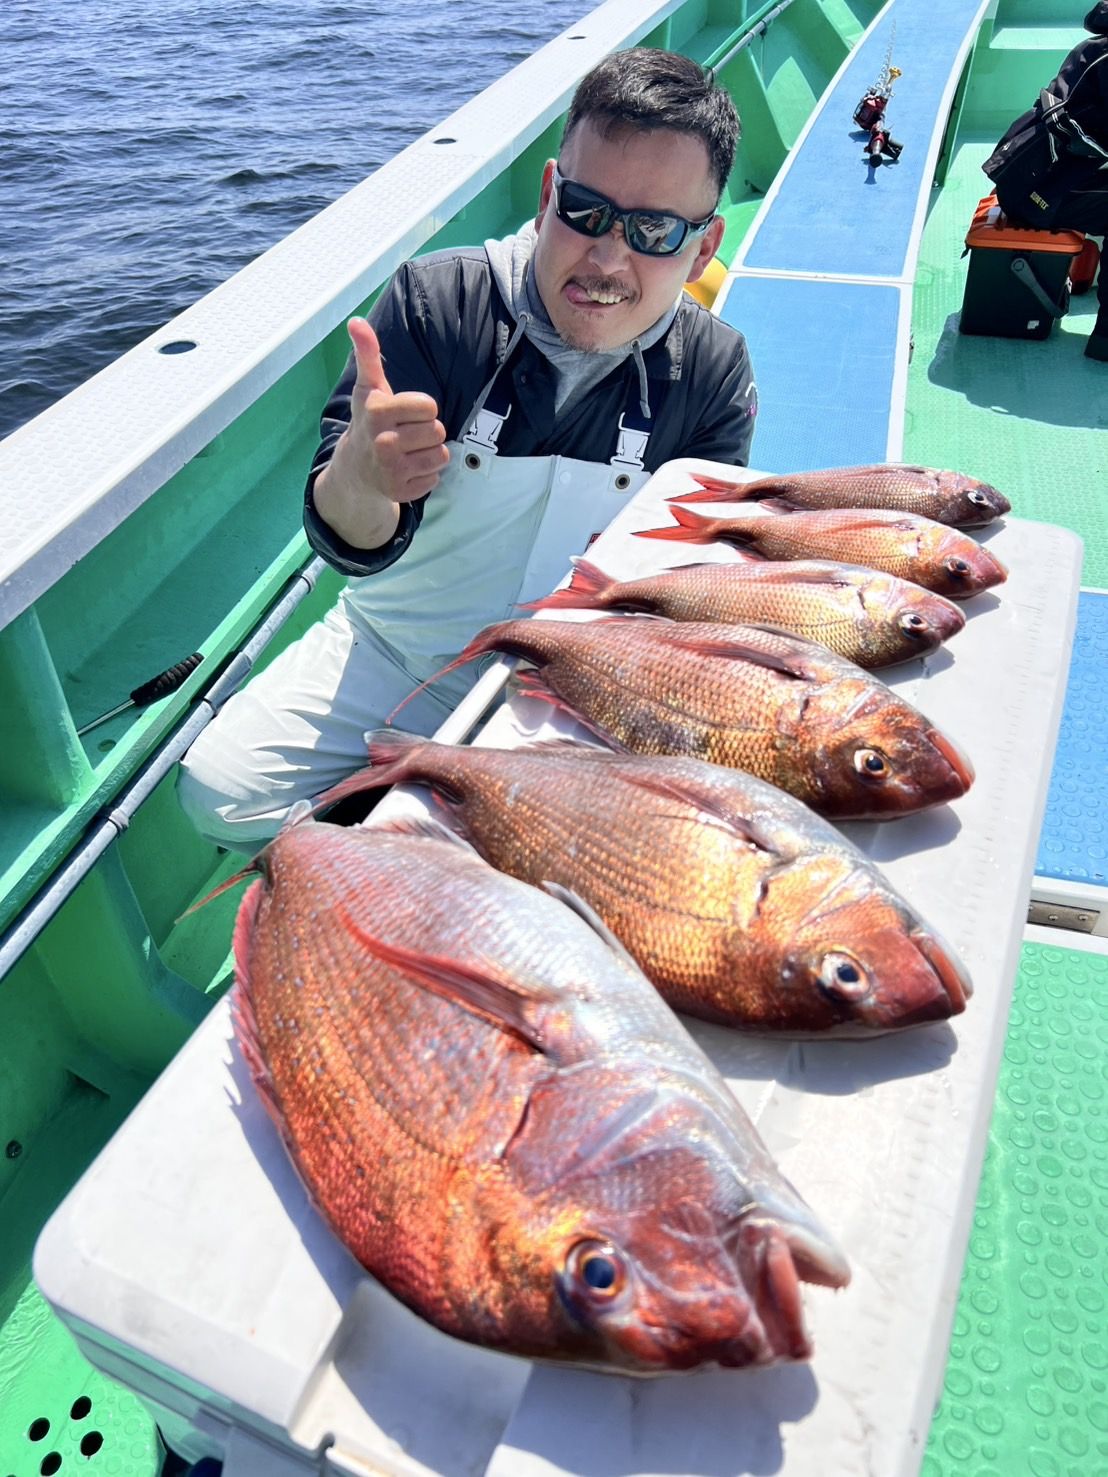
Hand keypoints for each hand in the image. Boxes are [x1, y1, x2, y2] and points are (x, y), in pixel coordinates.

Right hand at [313, 318, 448, 548]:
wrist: (354, 468)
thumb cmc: (369, 420)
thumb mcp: (369, 387)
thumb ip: (368, 353)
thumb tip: (356, 321)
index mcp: (378, 413)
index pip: (430, 407)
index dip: (422, 409)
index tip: (404, 413)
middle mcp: (382, 442)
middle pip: (438, 431)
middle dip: (427, 432)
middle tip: (407, 435)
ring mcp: (391, 470)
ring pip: (441, 456)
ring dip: (430, 453)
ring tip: (409, 451)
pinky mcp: (400, 492)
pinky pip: (435, 478)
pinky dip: (425, 475)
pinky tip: (407, 469)